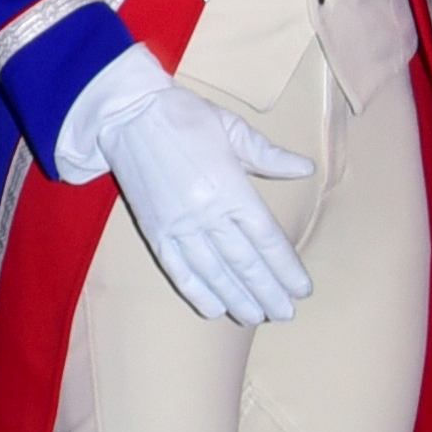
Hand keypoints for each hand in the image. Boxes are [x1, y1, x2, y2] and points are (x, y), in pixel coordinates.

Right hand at [99, 67, 313, 326]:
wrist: (126, 114)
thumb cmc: (184, 116)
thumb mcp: (232, 128)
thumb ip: (269, 155)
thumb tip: (305, 169)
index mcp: (231, 188)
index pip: (267, 240)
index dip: (286, 269)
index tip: (302, 289)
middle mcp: (207, 213)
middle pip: (245, 264)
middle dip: (268, 293)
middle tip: (285, 314)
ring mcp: (178, 225)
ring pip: (214, 274)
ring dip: (238, 299)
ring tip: (257, 317)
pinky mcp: (154, 231)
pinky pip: (178, 270)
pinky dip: (196, 292)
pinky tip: (214, 308)